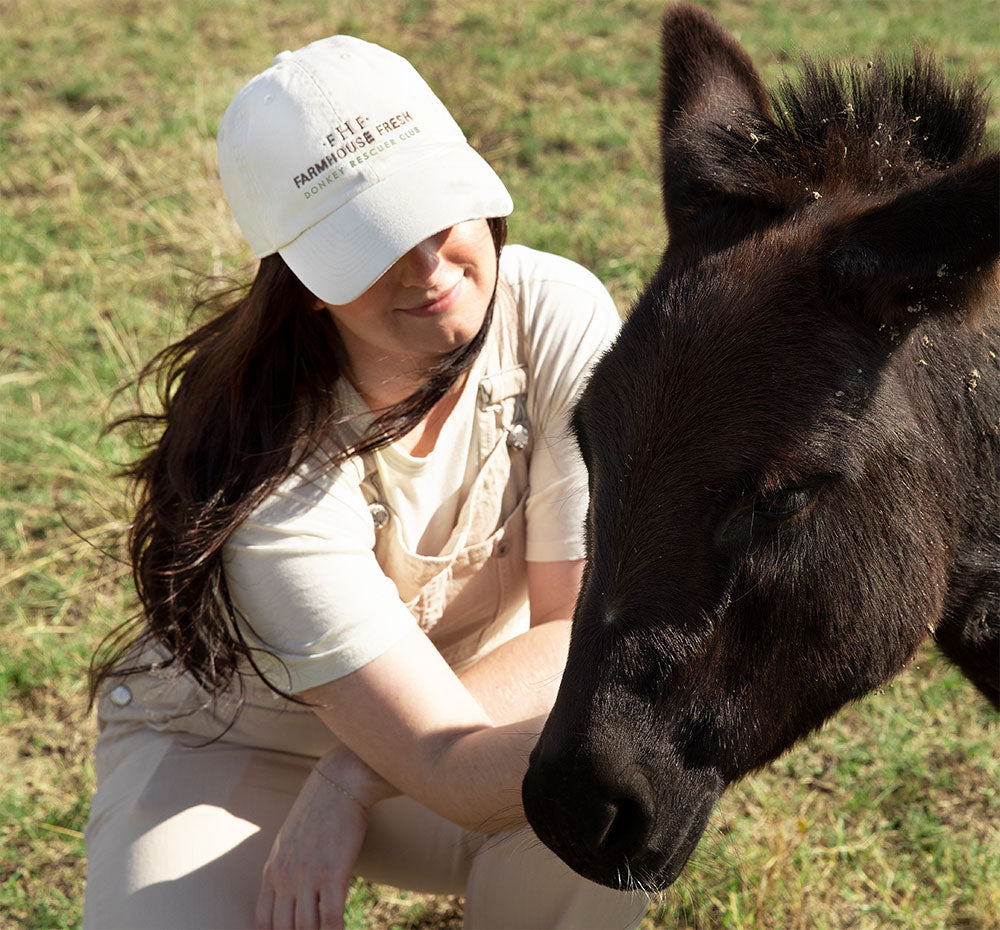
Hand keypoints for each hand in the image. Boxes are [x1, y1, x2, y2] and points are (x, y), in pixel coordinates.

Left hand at [256, 747, 393, 928]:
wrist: (340, 783)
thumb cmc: (319, 809)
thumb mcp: (290, 840)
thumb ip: (285, 869)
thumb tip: (292, 895)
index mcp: (272, 870)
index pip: (263, 922)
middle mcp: (285, 877)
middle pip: (285, 929)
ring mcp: (307, 877)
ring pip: (307, 928)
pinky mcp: (332, 874)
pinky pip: (330, 918)